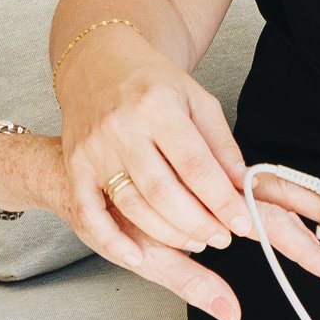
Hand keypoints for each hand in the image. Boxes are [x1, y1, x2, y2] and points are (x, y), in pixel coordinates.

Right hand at [58, 33, 319, 319]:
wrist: (95, 63)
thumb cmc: (151, 82)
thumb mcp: (196, 99)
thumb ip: (220, 144)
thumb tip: (242, 187)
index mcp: (156, 105)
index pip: (195, 165)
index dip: (221, 200)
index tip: (242, 223)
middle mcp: (121, 127)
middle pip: (164, 192)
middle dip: (198, 223)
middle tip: (221, 237)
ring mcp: (94, 148)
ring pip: (133, 206)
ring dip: (169, 234)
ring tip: (197, 240)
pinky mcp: (76, 164)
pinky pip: (89, 211)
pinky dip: (111, 240)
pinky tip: (136, 257)